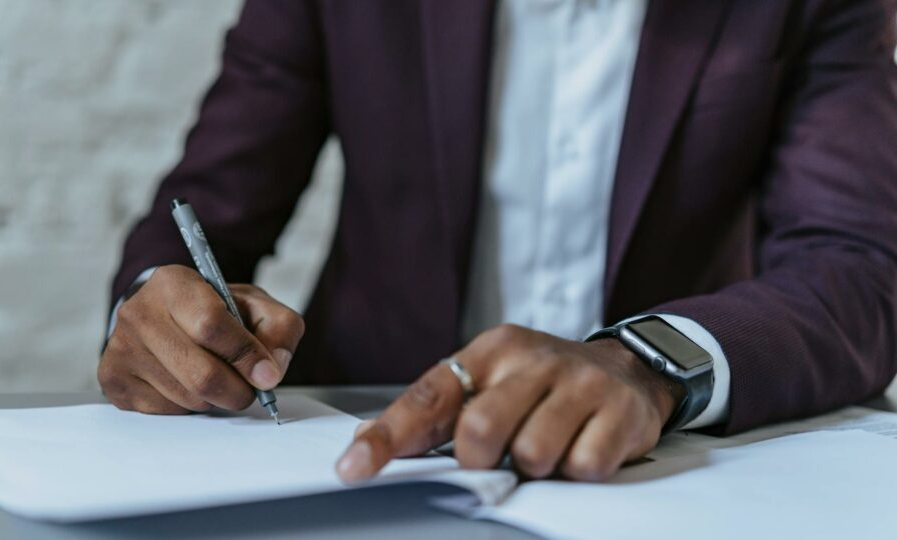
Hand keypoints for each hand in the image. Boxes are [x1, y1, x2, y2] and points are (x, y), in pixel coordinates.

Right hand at [99, 265, 303, 413]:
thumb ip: (279, 329)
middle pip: (200, 373)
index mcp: (173, 283)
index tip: (267, 375)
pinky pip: (166, 411)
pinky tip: (188, 383)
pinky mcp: (113, 379)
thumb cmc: (216, 310)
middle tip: (250, 390)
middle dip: (238, 390)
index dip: (246, 356)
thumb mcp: (256, 306)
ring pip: (187, 398)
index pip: (211, 326)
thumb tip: (271, 373)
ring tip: (218, 377)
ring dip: (215, 399)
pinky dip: (190, 407)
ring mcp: (120, 347)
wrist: (167, 315)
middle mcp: (138, 312)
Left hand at [336, 324, 682, 481]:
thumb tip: (368, 441)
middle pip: (480, 429)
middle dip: (482, 459)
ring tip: (548, 445)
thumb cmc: (544, 383)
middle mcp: (533, 359)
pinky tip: (582, 445)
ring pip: (533, 453)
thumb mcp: (491, 380)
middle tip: (501, 454)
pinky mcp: (619, 410)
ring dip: (535, 465)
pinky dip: (577, 469)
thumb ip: (439, 410)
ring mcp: (580, 382)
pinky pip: (583, 465)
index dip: (387, 436)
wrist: (626, 369)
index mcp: (491, 350)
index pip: (428, 396)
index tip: (353, 470)